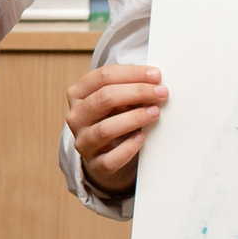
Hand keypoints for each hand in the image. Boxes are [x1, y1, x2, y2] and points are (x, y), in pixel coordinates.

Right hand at [68, 61, 164, 192]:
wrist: (107, 154)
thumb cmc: (115, 118)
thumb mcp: (116, 99)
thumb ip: (129, 87)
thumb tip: (154, 81)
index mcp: (78, 94)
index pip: (103, 76)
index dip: (132, 73)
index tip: (156, 75)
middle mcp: (76, 117)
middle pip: (104, 98)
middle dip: (137, 92)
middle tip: (160, 93)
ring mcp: (83, 141)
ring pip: (105, 129)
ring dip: (134, 118)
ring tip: (155, 113)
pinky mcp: (94, 164)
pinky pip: (110, 159)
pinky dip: (128, 148)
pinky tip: (142, 138)